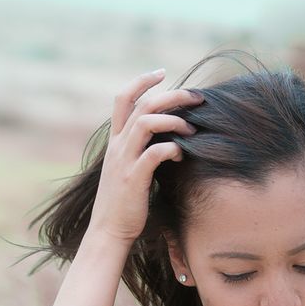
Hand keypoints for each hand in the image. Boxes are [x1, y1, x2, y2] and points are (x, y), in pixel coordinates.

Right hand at [85, 68, 203, 245]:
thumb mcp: (128, 169)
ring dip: (174, 120)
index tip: (161, 73)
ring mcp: (124, 161)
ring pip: (146, 123)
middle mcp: (117, 146)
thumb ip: (140, 150)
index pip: (123, 99)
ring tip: (191, 129)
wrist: (108, 232)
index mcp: (115, 141)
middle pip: (142, 104)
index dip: (141, 81)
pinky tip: (182, 155)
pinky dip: (172, 148)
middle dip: (172, 95)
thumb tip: (166, 137)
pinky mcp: (133, 179)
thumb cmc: (124, 203)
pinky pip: (154, 153)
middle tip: (196, 97)